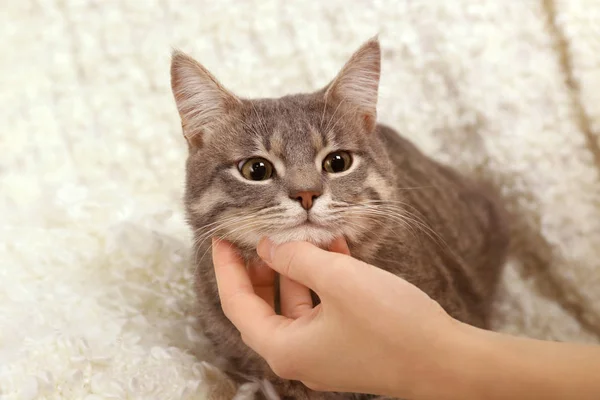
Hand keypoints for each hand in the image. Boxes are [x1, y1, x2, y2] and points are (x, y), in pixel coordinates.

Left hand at [212, 238, 459, 397]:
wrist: (446, 362)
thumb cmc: (391, 325)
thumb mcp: (337, 279)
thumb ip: (296, 257)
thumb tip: (269, 245)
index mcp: (284, 348)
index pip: (237, 304)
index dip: (227, 268)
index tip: (222, 239)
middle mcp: (298, 355)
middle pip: (263, 306)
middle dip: (262, 267)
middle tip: (261, 235)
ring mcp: (323, 352)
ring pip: (295, 304)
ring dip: (297, 269)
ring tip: (304, 235)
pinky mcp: (346, 344)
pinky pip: (321, 308)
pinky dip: (322, 281)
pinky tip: (335, 250)